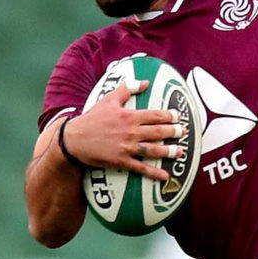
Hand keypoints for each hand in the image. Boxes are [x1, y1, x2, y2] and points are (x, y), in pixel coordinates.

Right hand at [62, 80, 185, 181]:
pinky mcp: (121, 160)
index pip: (155, 115)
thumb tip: (144, 82)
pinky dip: (153, 172)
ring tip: (181, 151)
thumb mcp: (107, 100)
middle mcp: (130, 131)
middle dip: (174, 132)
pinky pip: (140, 167)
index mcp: (129, 116)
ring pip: (153, 149)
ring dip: (169, 151)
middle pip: (158, 132)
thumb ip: (126, 89)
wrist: (72, 139)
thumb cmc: (91, 119)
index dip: (170, 116)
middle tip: (184, 132)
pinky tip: (165, 176)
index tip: (179, 117)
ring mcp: (127, 147)